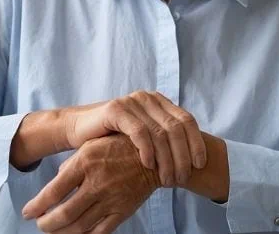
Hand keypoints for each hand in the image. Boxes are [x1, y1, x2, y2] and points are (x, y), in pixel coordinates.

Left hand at [22, 135, 159, 232]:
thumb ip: (71, 164)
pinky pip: (100, 231)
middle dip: (46, 224)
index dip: (36, 206)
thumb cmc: (118, 147)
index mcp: (85, 163)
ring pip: (80, 226)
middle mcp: (96, 183)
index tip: (27, 212)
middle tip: (40, 224)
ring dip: (62, 232)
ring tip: (55, 230)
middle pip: (64, 214)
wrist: (153, 155)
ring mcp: (110, 199)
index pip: (54, 192)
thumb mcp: (91, 145)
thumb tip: (56, 182)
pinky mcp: (123, 211)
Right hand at [63, 90, 205, 186]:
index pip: (187, 121)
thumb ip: (165, 140)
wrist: (79, 130)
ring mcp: (133, 101)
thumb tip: (194, 161)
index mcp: (160, 102)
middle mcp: (149, 98)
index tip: (199, 165)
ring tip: (167, 179)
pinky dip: (147, 150)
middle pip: (177, 128)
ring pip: (160, 132)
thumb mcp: (144, 138)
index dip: (196, 143)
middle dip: (182, 156)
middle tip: (180, 178)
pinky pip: (139, 131)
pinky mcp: (116, 109)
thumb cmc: (114, 140)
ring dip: (166, 159)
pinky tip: (148, 166)